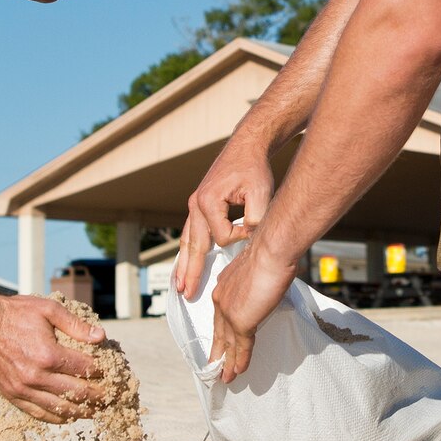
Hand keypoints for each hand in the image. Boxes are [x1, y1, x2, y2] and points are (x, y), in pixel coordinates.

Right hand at [0, 295, 104, 423]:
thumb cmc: (14, 313)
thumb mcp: (47, 310)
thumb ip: (75, 325)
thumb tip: (101, 337)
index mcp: (48, 355)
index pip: (85, 369)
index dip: (103, 372)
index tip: (113, 373)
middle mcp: (36, 377)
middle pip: (78, 393)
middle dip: (99, 396)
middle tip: (113, 397)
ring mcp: (23, 390)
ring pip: (60, 409)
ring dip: (82, 412)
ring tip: (97, 411)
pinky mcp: (12, 395)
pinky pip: (39, 414)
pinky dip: (58, 418)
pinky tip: (70, 416)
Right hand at [173, 138, 276, 299]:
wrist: (247, 146)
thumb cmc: (254, 168)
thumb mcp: (261, 192)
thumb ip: (256, 219)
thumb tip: (250, 239)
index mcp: (209, 202)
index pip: (223, 238)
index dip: (242, 237)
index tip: (254, 225)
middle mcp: (196, 204)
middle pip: (193, 246)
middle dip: (190, 272)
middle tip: (185, 294)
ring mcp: (194, 204)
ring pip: (187, 241)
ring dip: (184, 264)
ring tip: (179, 285)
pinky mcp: (199, 204)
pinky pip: (191, 232)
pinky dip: (188, 250)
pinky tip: (186, 261)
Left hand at [205, 241, 295, 383]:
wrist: (270, 251)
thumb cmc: (270, 253)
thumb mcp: (257, 269)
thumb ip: (256, 283)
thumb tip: (266, 287)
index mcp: (224, 286)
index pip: (220, 315)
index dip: (220, 331)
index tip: (221, 342)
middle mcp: (221, 299)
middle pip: (219, 332)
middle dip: (218, 351)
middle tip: (216, 367)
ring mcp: (229, 312)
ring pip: (228, 343)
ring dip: (228, 363)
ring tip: (226, 378)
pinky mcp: (241, 322)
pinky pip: (241, 347)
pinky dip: (240, 361)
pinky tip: (238, 373)